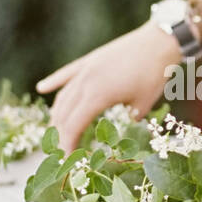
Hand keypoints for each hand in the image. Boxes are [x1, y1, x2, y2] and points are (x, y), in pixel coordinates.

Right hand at [36, 22, 180, 151]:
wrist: (159, 40)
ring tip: (54, 131)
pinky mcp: (89, 60)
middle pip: (64, 113)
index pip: (73, 126)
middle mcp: (86, 82)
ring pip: (63, 96)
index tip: (67, 160)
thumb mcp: (142, 105)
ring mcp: (85, 69)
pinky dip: (53, 82)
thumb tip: (119, 129)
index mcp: (98, 96)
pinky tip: (41, 88)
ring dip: (56, 115)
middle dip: (60, 134)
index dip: (67, 144)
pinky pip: (66, 74)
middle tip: (61, 151)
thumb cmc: (154, 75)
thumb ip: (126, 120)